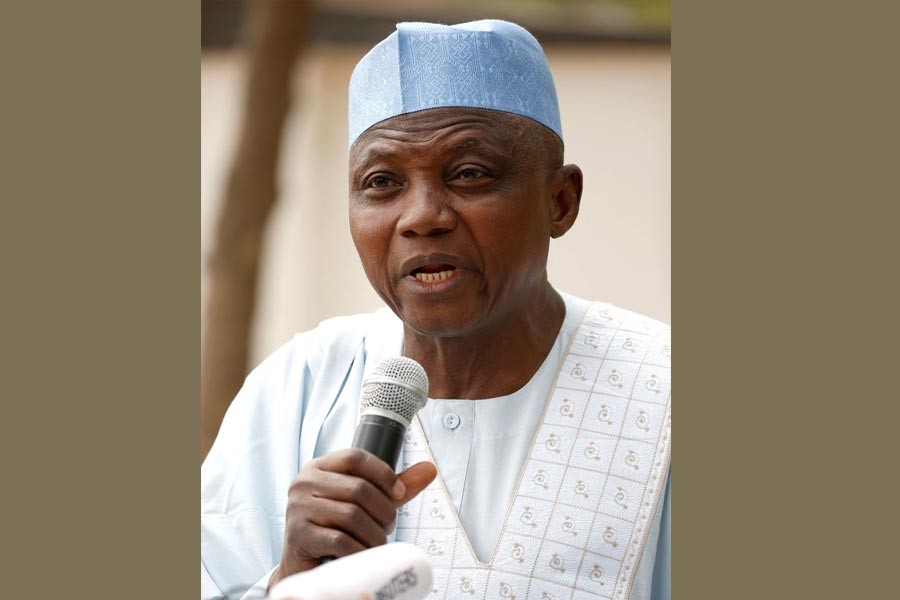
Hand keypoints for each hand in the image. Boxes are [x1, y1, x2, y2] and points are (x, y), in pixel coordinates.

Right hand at [269, 448, 436, 587]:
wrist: (304, 563)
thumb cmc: (335, 527)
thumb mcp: (364, 502)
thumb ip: (393, 486)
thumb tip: (429, 469)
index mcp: (318, 467)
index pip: (355, 457)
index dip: (383, 473)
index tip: (399, 492)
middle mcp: (304, 483)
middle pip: (358, 488)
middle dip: (383, 510)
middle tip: (388, 525)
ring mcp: (298, 509)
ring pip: (352, 516)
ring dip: (375, 533)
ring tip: (378, 541)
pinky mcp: (299, 535)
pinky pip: (340, 540)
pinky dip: (361, 549)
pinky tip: (365, 553)